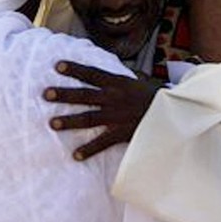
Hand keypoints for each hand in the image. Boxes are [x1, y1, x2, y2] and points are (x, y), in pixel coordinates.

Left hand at [43, 61, 163, 160]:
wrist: (175, 114)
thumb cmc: (158, 98)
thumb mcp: (143, 82)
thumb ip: (131, 79)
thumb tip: (128, 73)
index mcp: (119, 83)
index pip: (92, 74)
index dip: (75, 69)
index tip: (57, 66)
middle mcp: (115, 98)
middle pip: (84, 95)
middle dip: (64, 94)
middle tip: (45, 94)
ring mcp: (117, 116)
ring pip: (89, 117)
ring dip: (69, 121)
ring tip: (52, 123)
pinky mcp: (122, 133)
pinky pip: (102, 142)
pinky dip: (89, 150)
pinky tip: (75, 155)